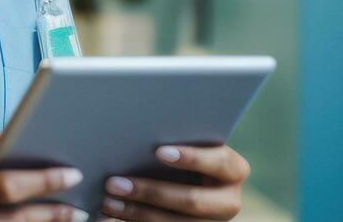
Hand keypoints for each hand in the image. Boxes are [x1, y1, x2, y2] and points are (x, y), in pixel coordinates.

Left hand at [96, 144, 249, 220]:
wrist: (190, 179)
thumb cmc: (182, 150)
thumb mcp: (187, 144)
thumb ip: (175, 140)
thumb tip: (139, 130)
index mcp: (234, 171)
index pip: (221, 162)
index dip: (193, 158)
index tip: (159, 151)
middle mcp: (228, 202)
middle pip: (192, 201)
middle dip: (151, 192)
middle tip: (114, 183)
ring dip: (137, 213)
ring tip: (107, 202)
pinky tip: (109, 218)